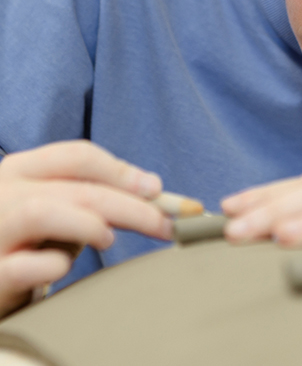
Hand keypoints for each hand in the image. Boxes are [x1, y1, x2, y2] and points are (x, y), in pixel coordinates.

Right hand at [0, 140, 171, 316]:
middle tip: (163, 224)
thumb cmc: (29, 239)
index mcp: (21, 168)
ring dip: (87, 224)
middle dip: (129, 205)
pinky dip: (51, 265)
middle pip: (76, 187)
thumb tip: (153, 187)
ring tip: (108, 239)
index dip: (122, 171)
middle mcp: (2, 194)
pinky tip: (63, 267)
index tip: (157, 190)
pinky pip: (21, 266)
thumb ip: (96, 194)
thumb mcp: (60, 207)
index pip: (78, 156)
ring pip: (41, 212)